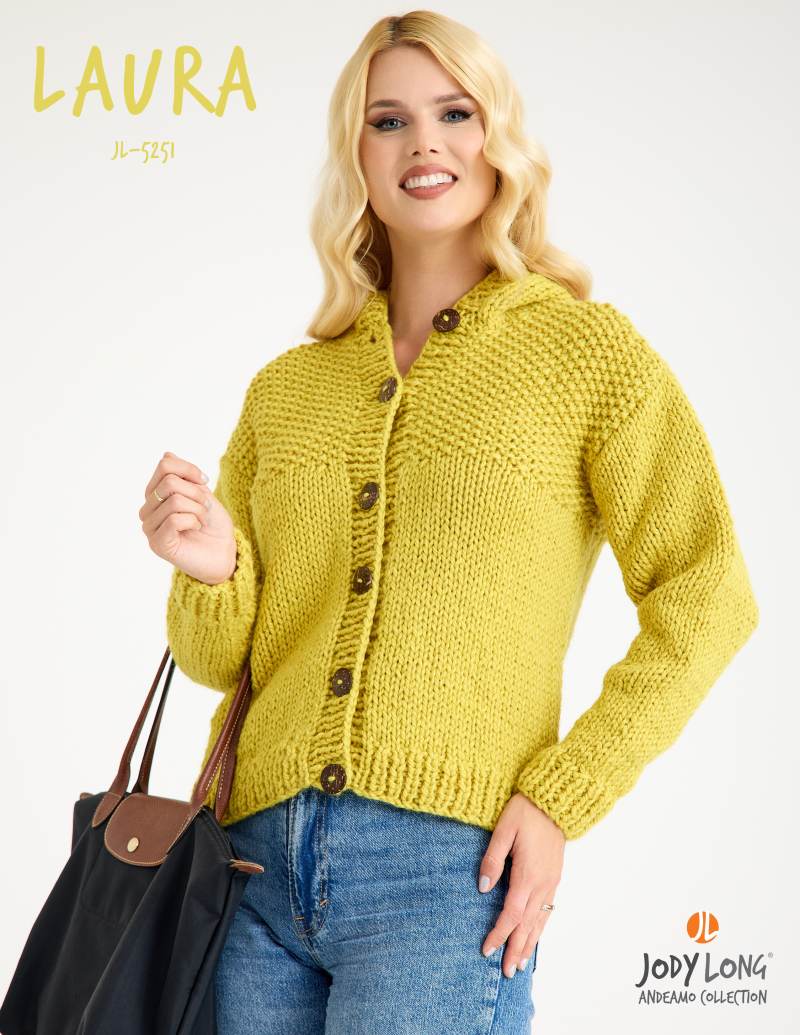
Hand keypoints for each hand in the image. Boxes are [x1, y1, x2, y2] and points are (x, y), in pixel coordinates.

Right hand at [140, 451, 236, 585]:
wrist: (223, 552)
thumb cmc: (212, 523)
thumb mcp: (200, 492)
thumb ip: (183, 475)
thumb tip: (167, 454)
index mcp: (155, 494)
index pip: (165, 465)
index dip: (190, 469)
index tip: (205, 482)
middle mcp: (147, 510)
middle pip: (169, 482)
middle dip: (196, 492)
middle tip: (205, 507)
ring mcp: (149, 527)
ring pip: (174, 501)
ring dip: (198, 509)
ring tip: (202, 520)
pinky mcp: (157, 543)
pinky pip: (175, 519)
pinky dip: (193, 521)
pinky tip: (196, 529)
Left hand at [478, 792, 564, 977]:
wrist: (554, 801)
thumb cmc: (525, 812)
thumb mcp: (503, 829)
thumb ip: (493, 859)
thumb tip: (483, 887)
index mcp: (527, 875)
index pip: (511, 914)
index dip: (499, 934)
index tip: (487, 950)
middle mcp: (542, 884)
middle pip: (527, 925)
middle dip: (516, 948)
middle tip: (507, 972)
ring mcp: (551, 882)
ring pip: (540, 921)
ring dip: (530, 943)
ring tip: (520, 963)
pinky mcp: (555, 877)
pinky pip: (547, 911)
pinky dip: (540, 928)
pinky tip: (535, 936)